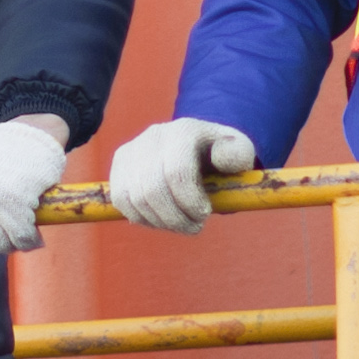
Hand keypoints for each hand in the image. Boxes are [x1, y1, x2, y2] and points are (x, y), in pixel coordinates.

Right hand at [103, 118, 256, 236]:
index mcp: (184, 131)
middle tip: (194, 227)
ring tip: (180, 224)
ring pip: (135, 199)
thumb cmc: (220, 155)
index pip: (177, 173)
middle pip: (153, 190)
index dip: (189, 202)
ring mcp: (132, 149)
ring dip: (160, 221)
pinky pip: (121, 200)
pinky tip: (161, 218)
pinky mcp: (120, 164)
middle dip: (175, 218)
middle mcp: (154, 136)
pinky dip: (141, 217)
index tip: (204, 215)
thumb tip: (223, 160)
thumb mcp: (239, 151)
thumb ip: (239, 154)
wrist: (196, 146)